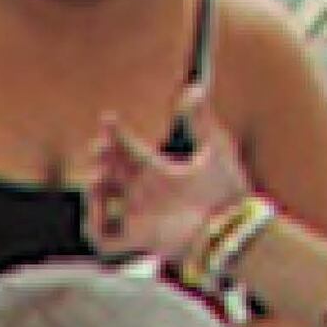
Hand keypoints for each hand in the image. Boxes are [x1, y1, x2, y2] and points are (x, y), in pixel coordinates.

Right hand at [84, 98, 254, 267]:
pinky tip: (100, 211)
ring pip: (102, 204)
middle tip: (99, 148)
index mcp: (157, 171)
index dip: (115, 134)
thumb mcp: (214, 149)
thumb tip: (195, 86)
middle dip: (100, 159)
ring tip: (98, 178)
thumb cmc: (227, 191)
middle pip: (110, 172)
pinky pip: (106, 240)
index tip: (108, 118)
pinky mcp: (139, 239)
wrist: (234, 227)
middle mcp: (144, 193)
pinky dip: (96, 228)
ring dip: (93, 192)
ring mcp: (139, 217)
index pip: (127, 149)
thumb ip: (201, 119)